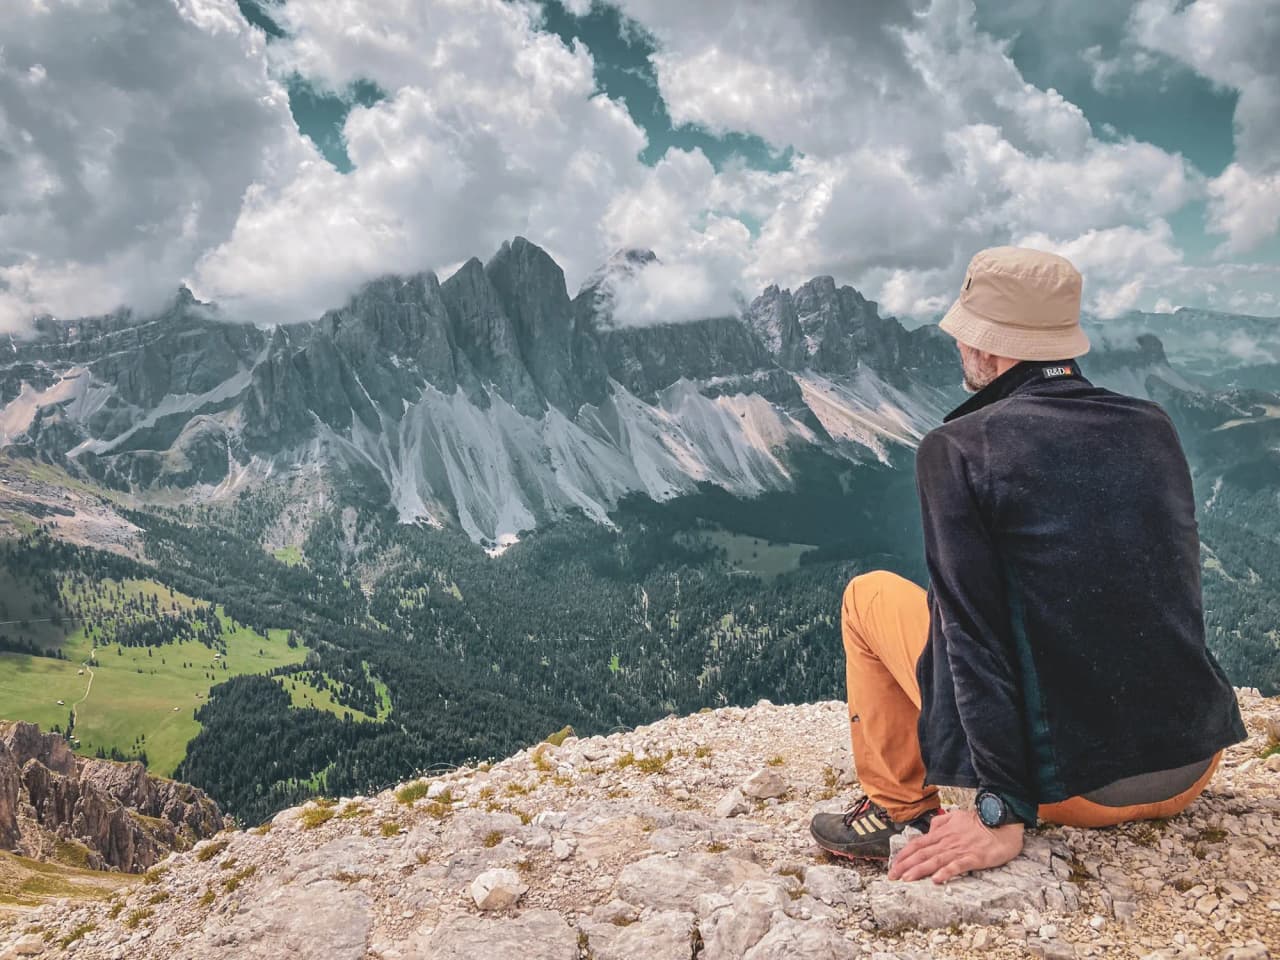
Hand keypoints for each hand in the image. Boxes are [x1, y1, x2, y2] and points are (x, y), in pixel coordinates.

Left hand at [887, 808, 1023, 883]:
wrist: (1003, 821)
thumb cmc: (981, 821)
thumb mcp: (956, 816)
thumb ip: (940, 823)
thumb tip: (929, 830)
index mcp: (942, 833)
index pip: (918, 844)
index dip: (904, 854)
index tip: (892, 864)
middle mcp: (947, 841)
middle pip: (922, 853)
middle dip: (905, 865)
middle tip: (892, 876)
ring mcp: (960, 849)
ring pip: (935, 860)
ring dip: (919, 870)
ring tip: (906, 879)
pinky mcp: (974, 857)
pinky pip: (957, 866)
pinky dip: (946, 872)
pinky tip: (937, 880)